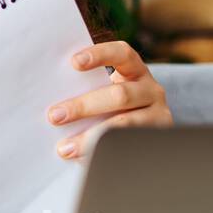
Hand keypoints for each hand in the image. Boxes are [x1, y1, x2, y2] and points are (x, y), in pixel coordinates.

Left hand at [46, 40, 172, 160]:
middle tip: (55, 116)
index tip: (74, 63)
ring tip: (65, 148)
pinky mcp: (158, 139)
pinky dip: (102, 153)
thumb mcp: (106, 91)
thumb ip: (87, 89)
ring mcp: (159, 115)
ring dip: (90, 136)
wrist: (146, 131)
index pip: (122, 54)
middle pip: (119, 95)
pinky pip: (128, 146)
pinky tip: (82, 158)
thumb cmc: (113, 106)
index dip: (100, 55)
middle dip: (84, 106)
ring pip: (124, 125)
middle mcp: (151, 89)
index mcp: (135, 69)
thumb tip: (54, 105)